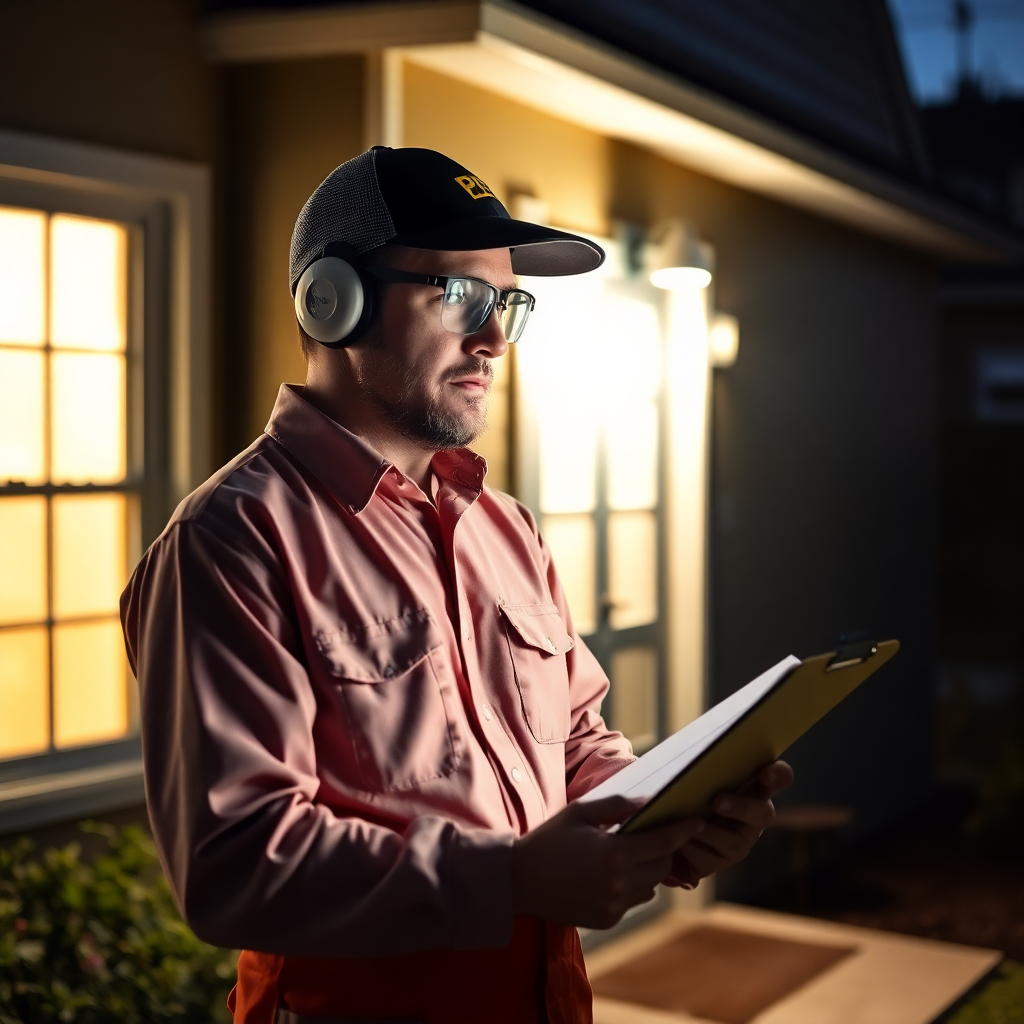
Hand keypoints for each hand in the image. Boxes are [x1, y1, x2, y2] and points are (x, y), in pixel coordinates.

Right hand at [512, 796, 704, 929]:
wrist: (519, 880)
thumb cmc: (550, 839)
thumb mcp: (580, 812)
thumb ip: (617, 805)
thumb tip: (649, 802)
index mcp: (613, 852)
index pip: (663, 841)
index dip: (683, 830)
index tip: (697, 821)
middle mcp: (618, 883)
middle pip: (663, 865)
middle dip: (664, 849)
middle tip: (655, 835)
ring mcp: (614, 905)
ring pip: (651, 885)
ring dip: (648, 869)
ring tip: (628, 854)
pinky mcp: (607, 919)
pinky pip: (633, 900)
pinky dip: (631, 886)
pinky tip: (610, 874)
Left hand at [663, 760, 794, 887]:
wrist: (669, 827)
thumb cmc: (687, 788)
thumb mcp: (696, 774)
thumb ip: (704, 765)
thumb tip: (691, 754)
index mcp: (753, 787)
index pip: (779, 777)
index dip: (777, 775)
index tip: (765, 773)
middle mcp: (753, 815)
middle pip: (763, 813)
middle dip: (741, 807)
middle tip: (717, 801)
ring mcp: (740, 841)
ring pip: (734, 841)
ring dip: (712, 831)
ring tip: (691, 823)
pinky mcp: (721, 861)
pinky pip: (710, 858)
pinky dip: (693, 847)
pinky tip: (679, 841)